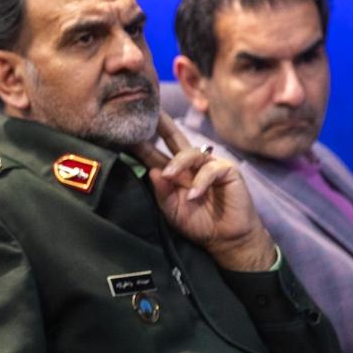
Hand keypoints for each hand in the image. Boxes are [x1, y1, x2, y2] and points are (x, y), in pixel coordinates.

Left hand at [133, 113, 275, 270]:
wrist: (226, 238)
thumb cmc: (198, 223)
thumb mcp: (171, 210)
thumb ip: (161, 192)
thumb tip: (152, 171)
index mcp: (174, 171)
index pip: (155, 152)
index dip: (142, 142)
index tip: (124, 132)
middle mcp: (191, 164)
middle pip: (174, 138)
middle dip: (161, 124)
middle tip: (148, 113)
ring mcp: (209, 165)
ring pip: (191, 153)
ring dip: (177, 163)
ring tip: (168, 176)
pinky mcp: (227, 171)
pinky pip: (211, 169)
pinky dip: (201, 182)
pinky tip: (194, 195)